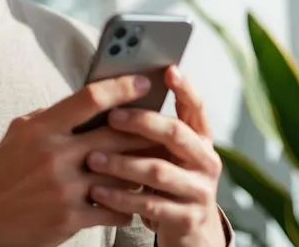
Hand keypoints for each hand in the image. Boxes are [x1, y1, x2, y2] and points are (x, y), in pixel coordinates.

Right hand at [0, 74, 155, 246]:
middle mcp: (56, 155)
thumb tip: (88, 103)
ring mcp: (65, 188)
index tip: (142, 83)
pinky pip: (115, 208)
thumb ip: (52, 116)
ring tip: (154, 161)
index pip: (90, 99)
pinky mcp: (71, 218)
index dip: (121, 87)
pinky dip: (128, 204)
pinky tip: (132, 199)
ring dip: (141, 168)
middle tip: (163, 125)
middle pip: (116, 135)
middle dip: (144, 130)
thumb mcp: (20, 132)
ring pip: (122, 173)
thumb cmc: (4, 171)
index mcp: (42, 129)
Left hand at [85, 67, 225, 246]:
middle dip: (142, 122)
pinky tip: (97, 191)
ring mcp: (199, 190)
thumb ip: (151, 128)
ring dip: (122, 164)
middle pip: (176, 134)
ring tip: (92, 158)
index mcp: (200, 138)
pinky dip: (120, 197)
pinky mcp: (186, 218)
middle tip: (112, 116)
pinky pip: (149, 205)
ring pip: (158, 171)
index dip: (184, 89)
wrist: (188, 228)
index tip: (168, 70)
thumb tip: (115, 92)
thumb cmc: (166, 177)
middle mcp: (206, 160)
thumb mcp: (166, 151)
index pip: (196, 107)